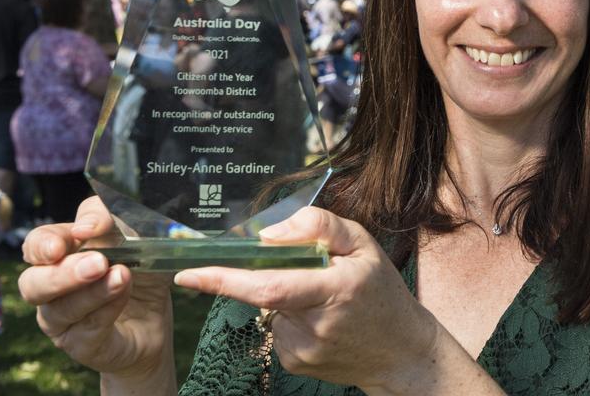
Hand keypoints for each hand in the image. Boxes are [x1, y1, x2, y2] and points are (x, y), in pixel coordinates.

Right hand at [18, 197, 173, 381]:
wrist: (158, 316)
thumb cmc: (141, 270)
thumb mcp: (137, 236)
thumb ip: (111, 221)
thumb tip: (84, 226)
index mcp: (61, 255)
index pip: (37, 244)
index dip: (44, 243)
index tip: (65, 242)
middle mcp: (51, 289)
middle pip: (33, 283)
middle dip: (63, 273)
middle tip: (98, 262)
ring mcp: (62, 321)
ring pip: (61, 309)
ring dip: (93, 292)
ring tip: (122, 275)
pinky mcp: (81, 345)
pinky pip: (88, 331)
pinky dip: (108, 310)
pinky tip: (125, 294)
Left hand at [174, 206, 437, 392]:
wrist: (400, 353)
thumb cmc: (382, 292)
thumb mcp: (364, 245)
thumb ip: (319, 227)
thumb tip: (270, 232)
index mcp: (336, 289)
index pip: (271, 286)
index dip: (227, 280)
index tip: (189, 272)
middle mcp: (316, 324)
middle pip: (265, 293)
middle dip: (255, 273)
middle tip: (282, 265)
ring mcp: (301, 350)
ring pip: (270, 307)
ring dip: (284, 293)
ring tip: (323, 298)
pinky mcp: (294, 362)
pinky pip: (277, 326)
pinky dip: (289, 314)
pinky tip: (318, 319)